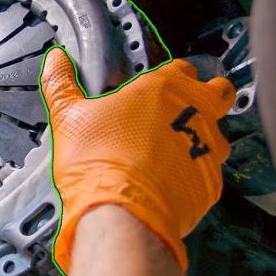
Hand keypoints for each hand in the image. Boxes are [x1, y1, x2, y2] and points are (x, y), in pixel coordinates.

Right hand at [39, 48, 233, 272]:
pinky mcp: (212, 182)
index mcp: (165, 87)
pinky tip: (170, 181)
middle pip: (218, 92)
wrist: (121, 213)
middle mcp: (196, 113)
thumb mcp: (69, 116)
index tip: (156, 88)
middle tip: (180, 113)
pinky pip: (209, 172)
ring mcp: (209, 148)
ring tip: (171, 153)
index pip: (182, 67)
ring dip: (202, 139)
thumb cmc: (98, 163)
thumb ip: (62, 83)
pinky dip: (194, 175)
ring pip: (219, 135)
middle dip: (206, 98)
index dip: (171, 76)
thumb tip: (55, 62)